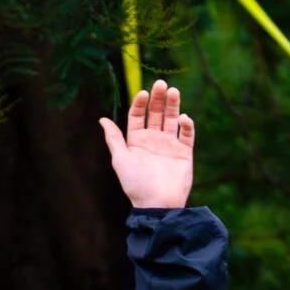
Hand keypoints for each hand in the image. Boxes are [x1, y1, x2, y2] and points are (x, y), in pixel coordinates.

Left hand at [98, 81, 193, 209]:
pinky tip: (182, 118)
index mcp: (136, 141)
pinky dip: (186, 125)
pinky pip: (187, 134)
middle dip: (158, 98)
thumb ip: (113, 139)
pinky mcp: (184, 152)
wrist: (157, 205)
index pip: (138, 116)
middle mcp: (153, 140)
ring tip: (173, 91)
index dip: (140, 103)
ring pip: (172, 119)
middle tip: (161, 84)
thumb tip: (102, 119)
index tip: (143, 93)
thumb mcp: (120, 160)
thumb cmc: (136, 184)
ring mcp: (169, 145)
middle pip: (156, 113)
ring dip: (173, 105)